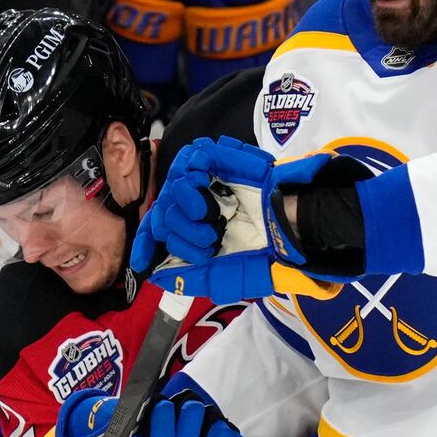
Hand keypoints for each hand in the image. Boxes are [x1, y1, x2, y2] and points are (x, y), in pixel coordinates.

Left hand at [130, 134, 329, 301]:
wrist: (295, 228)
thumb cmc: (268, 255)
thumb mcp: (229, 278)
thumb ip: (192, 279)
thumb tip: (157, 277)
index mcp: (200, 236)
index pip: (162, 236)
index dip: (148, 246)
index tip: (141, 261)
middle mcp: (200, 211)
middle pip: (163, 215)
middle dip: (180, 232)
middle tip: (209, 239)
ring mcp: (210, 185)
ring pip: (174, 188)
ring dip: (186, 204)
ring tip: (211, 214)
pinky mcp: (223, 161)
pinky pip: (195, 157)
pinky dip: (196, 170)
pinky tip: (206, 182)